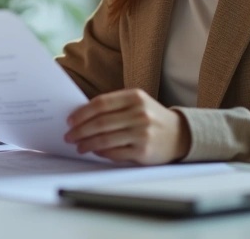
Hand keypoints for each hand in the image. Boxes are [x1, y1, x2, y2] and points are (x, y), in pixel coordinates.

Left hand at [64, 88, 190, 163]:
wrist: (180, 134)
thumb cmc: (150, 117)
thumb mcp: (137, 103)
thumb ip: (114, 106)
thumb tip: (81, 116)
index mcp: (135, 97)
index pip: (101, 103)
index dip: (82, 112)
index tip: (69, 120)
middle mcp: (139, 113)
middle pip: (100, 122)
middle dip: (80, 130)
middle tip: (69, 136)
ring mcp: (142, 133)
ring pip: (105, 139)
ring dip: (87, 143)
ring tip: (78, 146)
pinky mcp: (143, 151)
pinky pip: (115, 152)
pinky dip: (101, 152)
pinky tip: (94, 151)